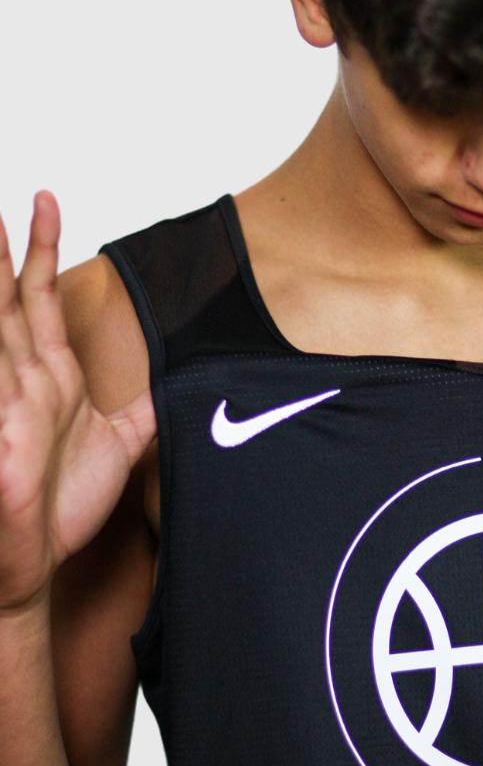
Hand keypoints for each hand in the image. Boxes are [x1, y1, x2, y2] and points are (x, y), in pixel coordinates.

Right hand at [0, 190, 155, 612]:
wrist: (30, 567)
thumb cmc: (59, 508)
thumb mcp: (121, 446)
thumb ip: (146, 410)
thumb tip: (181, 384)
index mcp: (49, 377)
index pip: (37, 296)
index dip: (38, 246)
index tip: (46, 197)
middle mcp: (18, 381)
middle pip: (3, 299)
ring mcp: (2, 407)